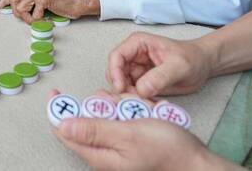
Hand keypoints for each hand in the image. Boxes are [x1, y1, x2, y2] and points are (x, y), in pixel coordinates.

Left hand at [0, 0, 99, 23]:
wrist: (78, 1)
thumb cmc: (62, 2)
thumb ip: (30, 1)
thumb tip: (14, 8)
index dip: (4, 1)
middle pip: (14, 2)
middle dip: (20, 14)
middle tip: (33, 17)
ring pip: (20, 9)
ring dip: (30, 19)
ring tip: (42, 17)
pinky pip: (33, 15)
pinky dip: (40, 20)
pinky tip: (49, 15)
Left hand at [49, 89, 224, 170]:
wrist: (195, 159)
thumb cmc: (168, 150)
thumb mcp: (128, 134)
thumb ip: (94, 130)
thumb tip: (62, 126)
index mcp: (99, 156)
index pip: (65, 133)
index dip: (58, 111)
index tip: (55, 92)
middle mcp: (105, 154)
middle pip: (88, 119)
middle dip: (103, 105)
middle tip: (123, 104)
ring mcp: (117, 147)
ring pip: (106, 115)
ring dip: (121, 106)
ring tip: (141, 111)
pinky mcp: (128, 141)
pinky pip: (121, 119)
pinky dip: (131, 112)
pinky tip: (146, 114)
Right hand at [107, 32, 213, 98]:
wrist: (203, 66)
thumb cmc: (193, 58)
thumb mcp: (179, 66)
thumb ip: (160, 76)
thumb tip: (141, 89)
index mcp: (138, 44)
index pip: (116, 57)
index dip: (115, 73)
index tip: (121, 88)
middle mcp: (134, 56)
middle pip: (116, 73)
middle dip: (122, 87)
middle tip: (135, 100)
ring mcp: (137, 70)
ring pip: (123, 85)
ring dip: (131, 96)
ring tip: (147, 103)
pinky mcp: (142, 83)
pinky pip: (133, 93)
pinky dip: (139, 100)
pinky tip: (151, 104)